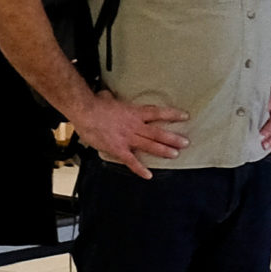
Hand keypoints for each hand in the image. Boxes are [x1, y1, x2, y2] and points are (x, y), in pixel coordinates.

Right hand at [72, 92, 188, 175]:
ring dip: (164, 151)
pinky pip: (131, 160)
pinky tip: (148, 175)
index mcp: (135, 113)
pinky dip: (140, 169)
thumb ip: (112, 99)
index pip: (158, 113)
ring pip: (150, 145)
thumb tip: (106, 95)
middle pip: (158, 133)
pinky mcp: (118, 149)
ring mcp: (128, 138)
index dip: (173, 115)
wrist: (85, 111)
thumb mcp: (108, 99)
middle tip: (186, 143)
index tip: (185, 116)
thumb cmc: (95, 104)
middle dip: (173, 138)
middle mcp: (135, 126)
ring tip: (175, 154)